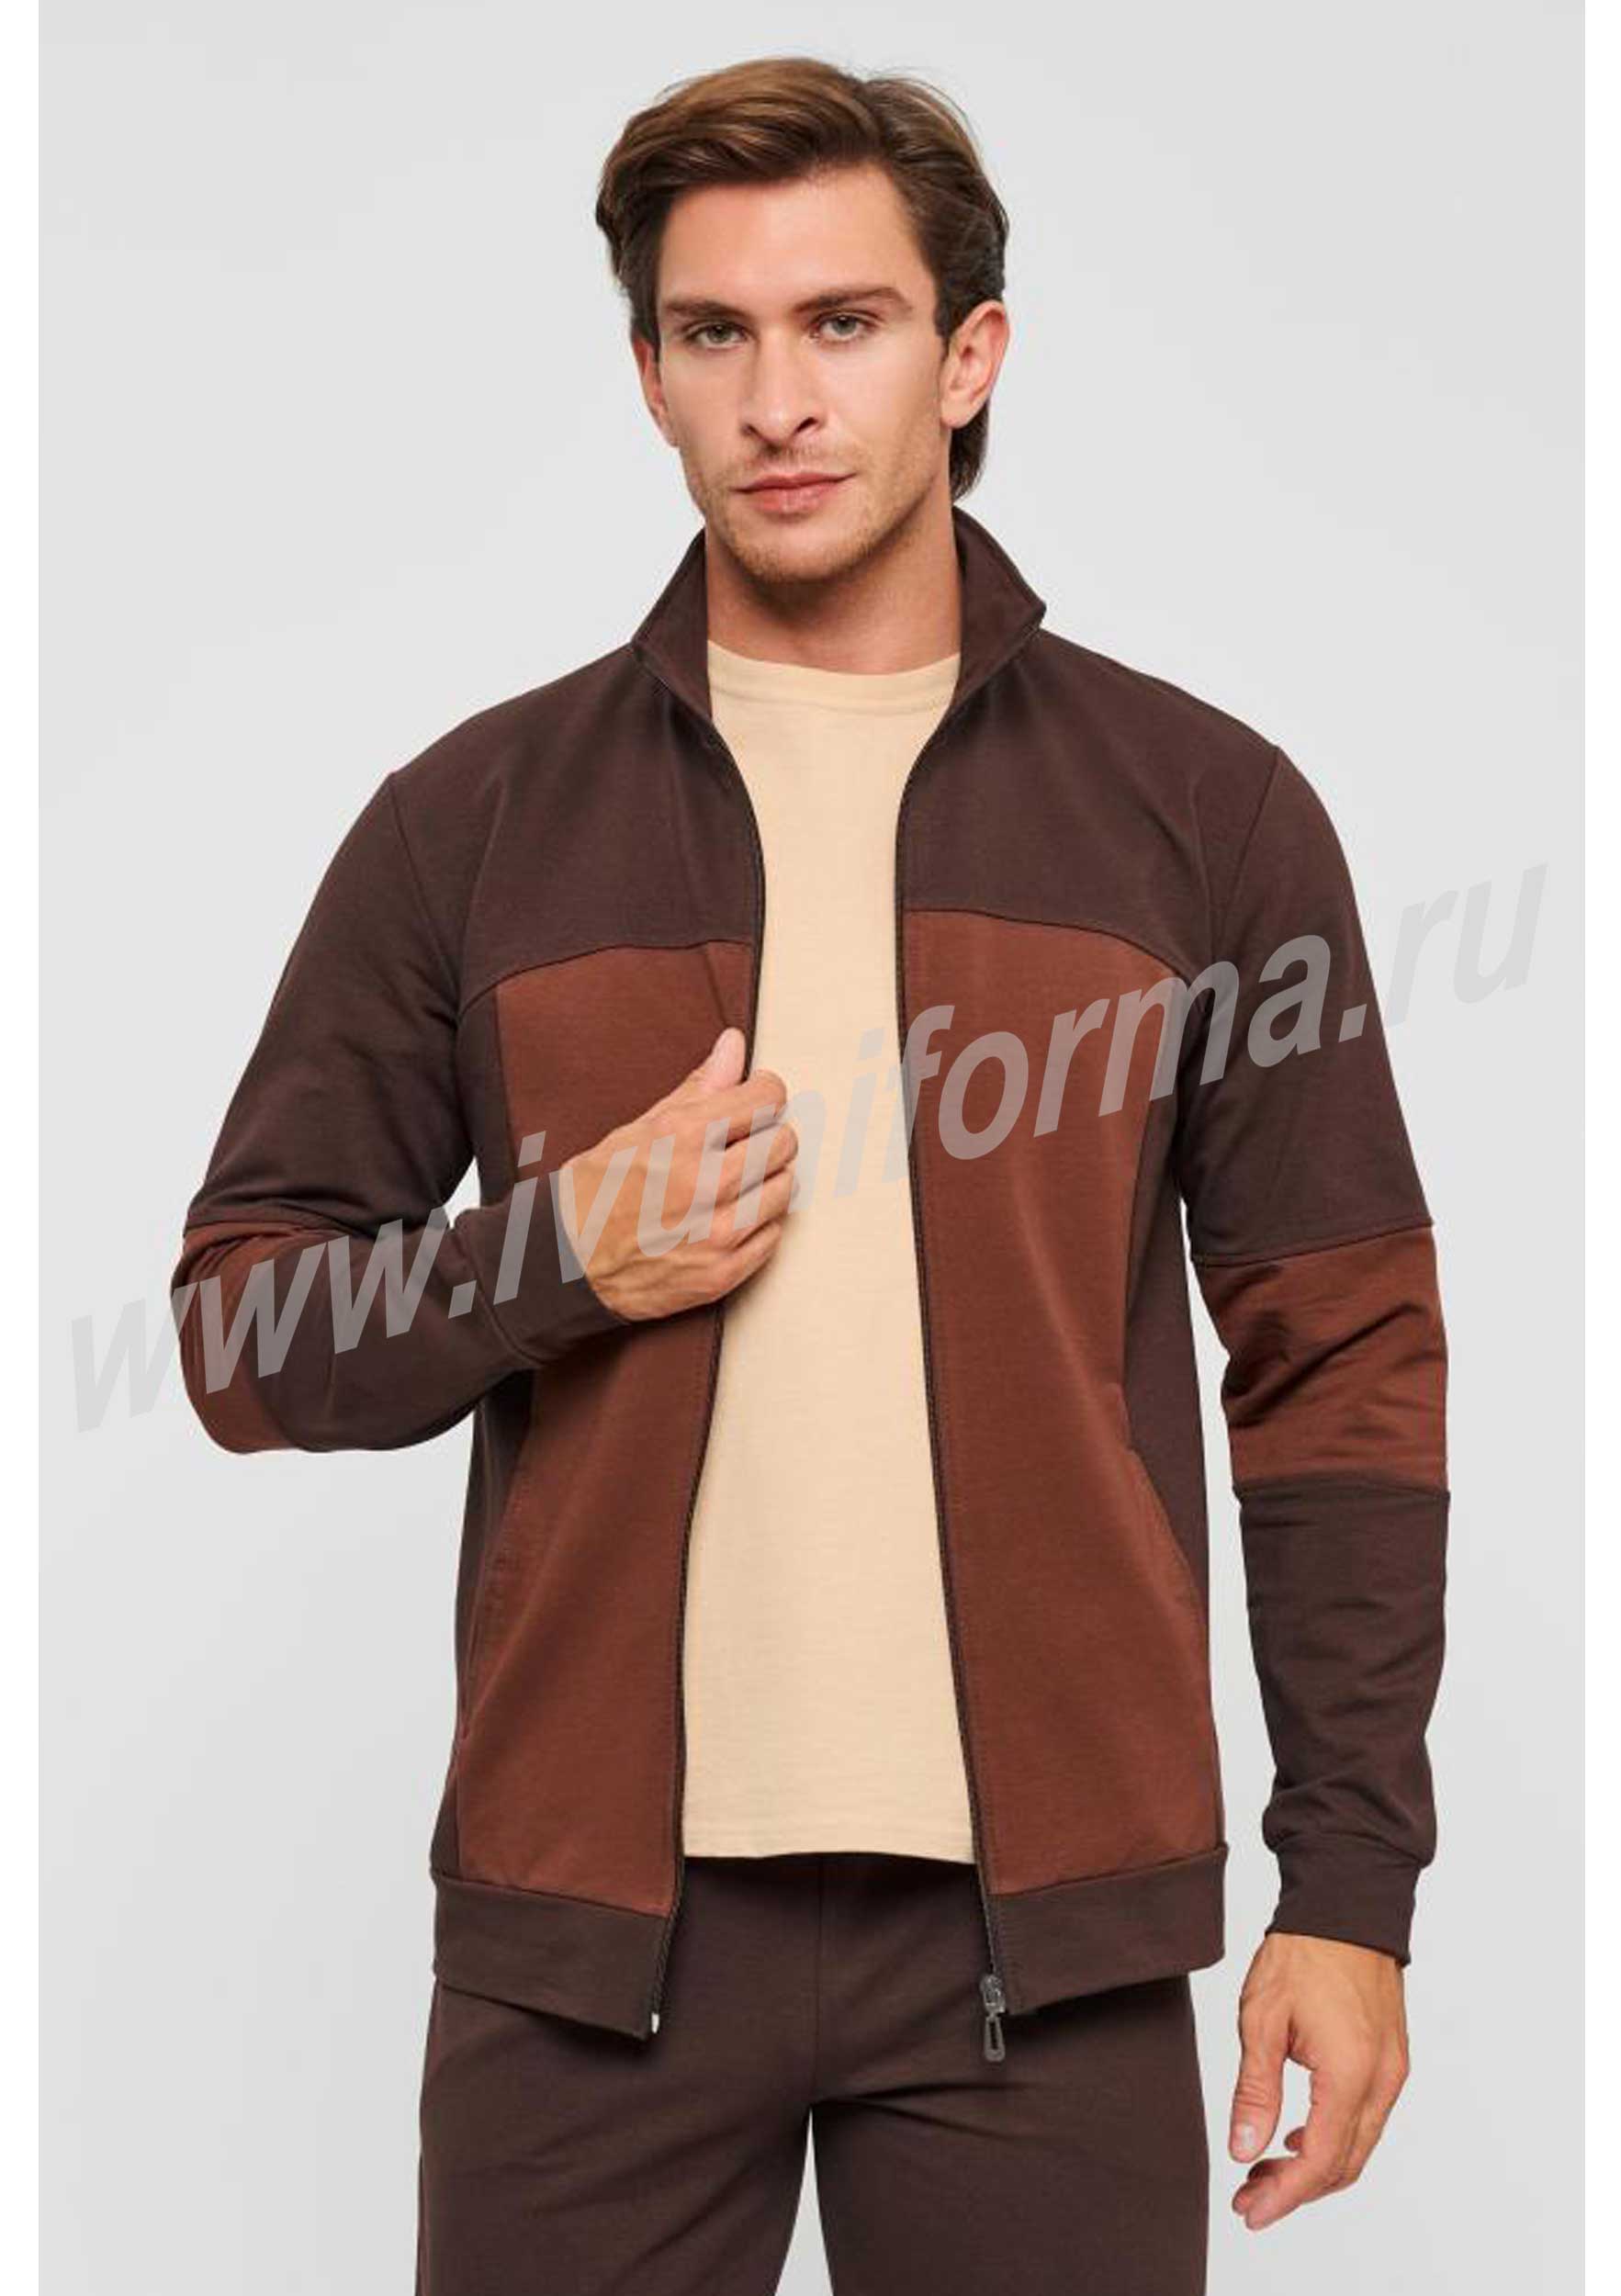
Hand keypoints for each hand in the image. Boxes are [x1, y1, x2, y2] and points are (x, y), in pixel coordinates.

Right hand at [559, 1026, 798, 1320]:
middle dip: (768, 1135)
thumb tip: (733, 1045)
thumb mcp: (639, 1129)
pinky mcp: (722, 1273)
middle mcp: (705, 1184)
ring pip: (785, 1188)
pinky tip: (728, 1217)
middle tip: (744, 1142)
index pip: (765, 1098)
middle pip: (783, 1142)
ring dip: (767, 1180)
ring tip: (733, 1181)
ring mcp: (717, 1233)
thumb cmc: (595, 1193)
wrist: (566, 1265)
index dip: (764, 1091)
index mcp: (681, 1138)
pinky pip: (773, 1234)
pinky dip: (758, 1223)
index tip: (757, 1097)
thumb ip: (698, 1088)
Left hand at [1227, 1931, 1409, 2230]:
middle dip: (1296, 2190)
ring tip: (1264, 2172)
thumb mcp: (1261, 2019)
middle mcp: (1381, 2080)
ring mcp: (1392, 2071)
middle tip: (1249, 2198)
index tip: (1251, 2212)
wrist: (1346, 1905)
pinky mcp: (1390, 2060)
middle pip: (1345, 2165)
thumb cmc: (1303, 1953)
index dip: (1285, 2196)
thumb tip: (1244, 2150)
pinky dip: (1333, 2139)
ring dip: (1314, 2168)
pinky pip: (1366, 2119)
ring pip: (1358, 2146)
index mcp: (1350, 2073)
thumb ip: (1255, 2090)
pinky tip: (1296, 2136)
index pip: (1321, 2161)